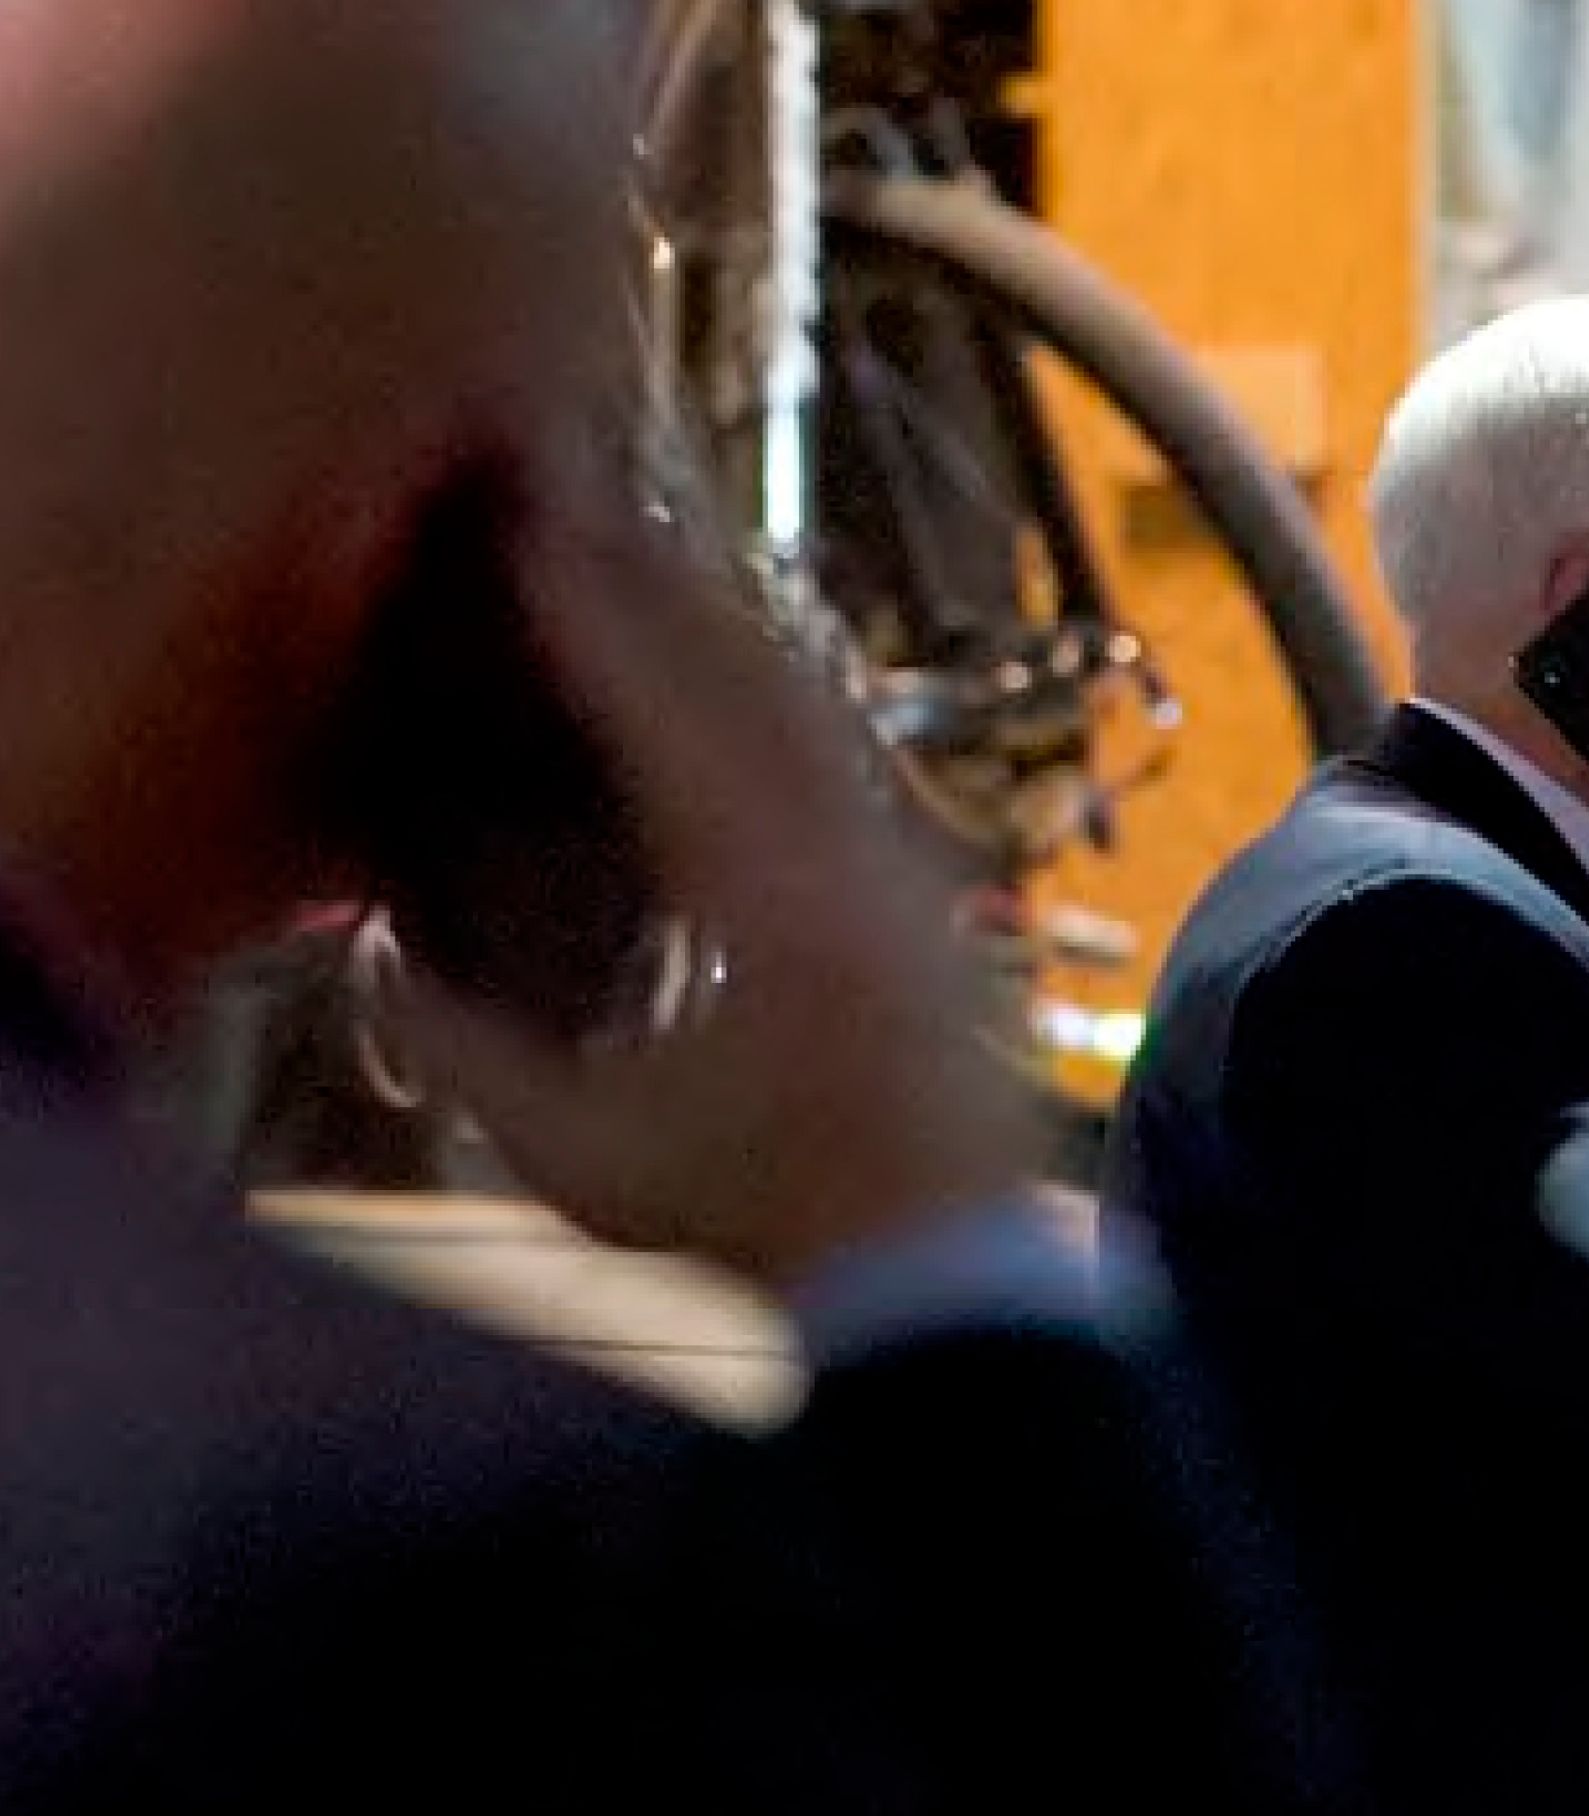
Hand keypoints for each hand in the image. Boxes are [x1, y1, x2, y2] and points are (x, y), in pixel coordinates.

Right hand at [376, 443, 1041, 1295]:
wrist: (950, 1275)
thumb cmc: (768, 1225)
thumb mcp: (587, 1159)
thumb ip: (472, 1056)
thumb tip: (378, 961)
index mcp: (767, 899)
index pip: (667, 715)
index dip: (595, 615)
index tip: (536, 529)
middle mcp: (855, 863)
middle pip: (758, 681)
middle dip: (667, 590)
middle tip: (587, 506)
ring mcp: (913, 884)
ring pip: (820, 720)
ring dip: (734, 642)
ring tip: (657, 576)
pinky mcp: (937, 918)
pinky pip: (855, 776)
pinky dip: (792, 718)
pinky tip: (756, 707)